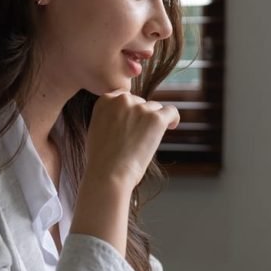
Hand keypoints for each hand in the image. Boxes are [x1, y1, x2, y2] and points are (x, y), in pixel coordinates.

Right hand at [72, 92, 179, 258]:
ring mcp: (140, 108)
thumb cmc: (101, 160)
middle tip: (137, 138)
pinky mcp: (156, 119)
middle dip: (141, 117)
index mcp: (105, 100)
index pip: (124, 97)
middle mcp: (122, 100)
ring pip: (155, 108)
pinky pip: (171, 111)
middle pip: (140, 102)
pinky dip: (173, 119)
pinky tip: (171, 127)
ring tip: (146, 142)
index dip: (130, 110)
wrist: (108, 174)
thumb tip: (127, 116)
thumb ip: (110, 117)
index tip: (133, 123)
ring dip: (153, 122)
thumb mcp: (97, 129)